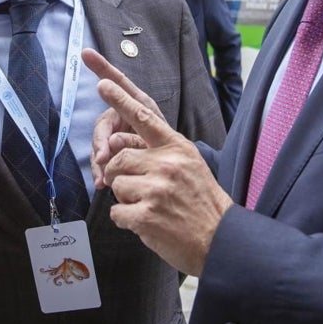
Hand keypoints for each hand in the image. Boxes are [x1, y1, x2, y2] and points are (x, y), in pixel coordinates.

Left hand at [82, 47, 231, 275]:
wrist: (221, 240)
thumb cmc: (201, 203)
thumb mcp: (189, 166)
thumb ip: (158, 153)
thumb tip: (116, 146)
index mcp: (177, 148)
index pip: (144, 117)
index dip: (120, 99)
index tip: (101, 83)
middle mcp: (166, 164)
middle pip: (118, 157)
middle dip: (121, 175)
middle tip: (142, 191)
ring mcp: (156, 189)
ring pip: (116, 184)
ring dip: (125, 199)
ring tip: (151, 208)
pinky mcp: (146, 215)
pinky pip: (116, 211)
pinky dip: (126, 220)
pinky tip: (148, 224)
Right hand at [83, 48, 161, 188]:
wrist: (176, 178)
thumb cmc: (172, 155)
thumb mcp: (159, 144)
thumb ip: (134, 140)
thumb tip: (111, 142)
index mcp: (140, 107)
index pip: (119, 84)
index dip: (102, 68)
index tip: (86, 53)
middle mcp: (125, 118)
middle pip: (103, 126)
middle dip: (99, 142)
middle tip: (101, 159)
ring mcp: (117, 138)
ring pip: (100, 147)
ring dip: (99, 163)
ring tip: (102, 180)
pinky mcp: (113, 156)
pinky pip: (102, 162)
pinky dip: (101, 172)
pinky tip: (101, 184)